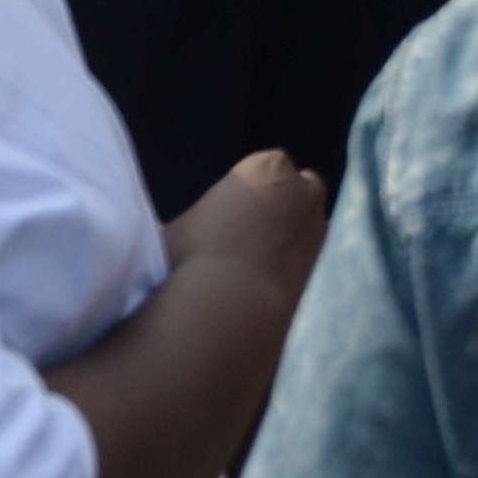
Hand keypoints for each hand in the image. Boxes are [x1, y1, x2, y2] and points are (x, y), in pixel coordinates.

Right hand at [162, 147, 331, 303]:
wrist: (227, 310)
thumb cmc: (191, 259)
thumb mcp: (172, 230)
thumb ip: (181, 223)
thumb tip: (155, 234)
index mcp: (267, 166)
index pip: (263, 168)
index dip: (243, 192)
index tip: (223, 216)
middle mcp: (303, 189)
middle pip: (291, 189)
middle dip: (275, 205)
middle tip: (240, 236)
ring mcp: (317, 226)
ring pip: (301, 223)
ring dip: (285, 236)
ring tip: (249, 265)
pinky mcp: (322, 264)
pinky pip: (302, 256)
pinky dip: (288, 265)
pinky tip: (261, 283)